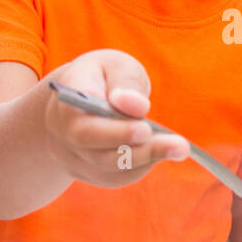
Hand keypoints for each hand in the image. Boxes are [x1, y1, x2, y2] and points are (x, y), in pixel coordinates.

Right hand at [42, 49, 189, 187]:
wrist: (75, 103)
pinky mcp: (88, 171)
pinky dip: (140, 166)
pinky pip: (114, 177)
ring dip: (145, 159)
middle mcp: (62, 130)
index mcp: (68, 97)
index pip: (82, 117)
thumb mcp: (115, 64)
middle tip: (178, 145)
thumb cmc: (102, 79)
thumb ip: (125, 81)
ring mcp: (72, 155)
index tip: (144, 128)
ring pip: (106, 167)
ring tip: (179, 147)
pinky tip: (161, 152)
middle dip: (136, 149)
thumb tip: (136, 106)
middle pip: (94, 149)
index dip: (112, 129)